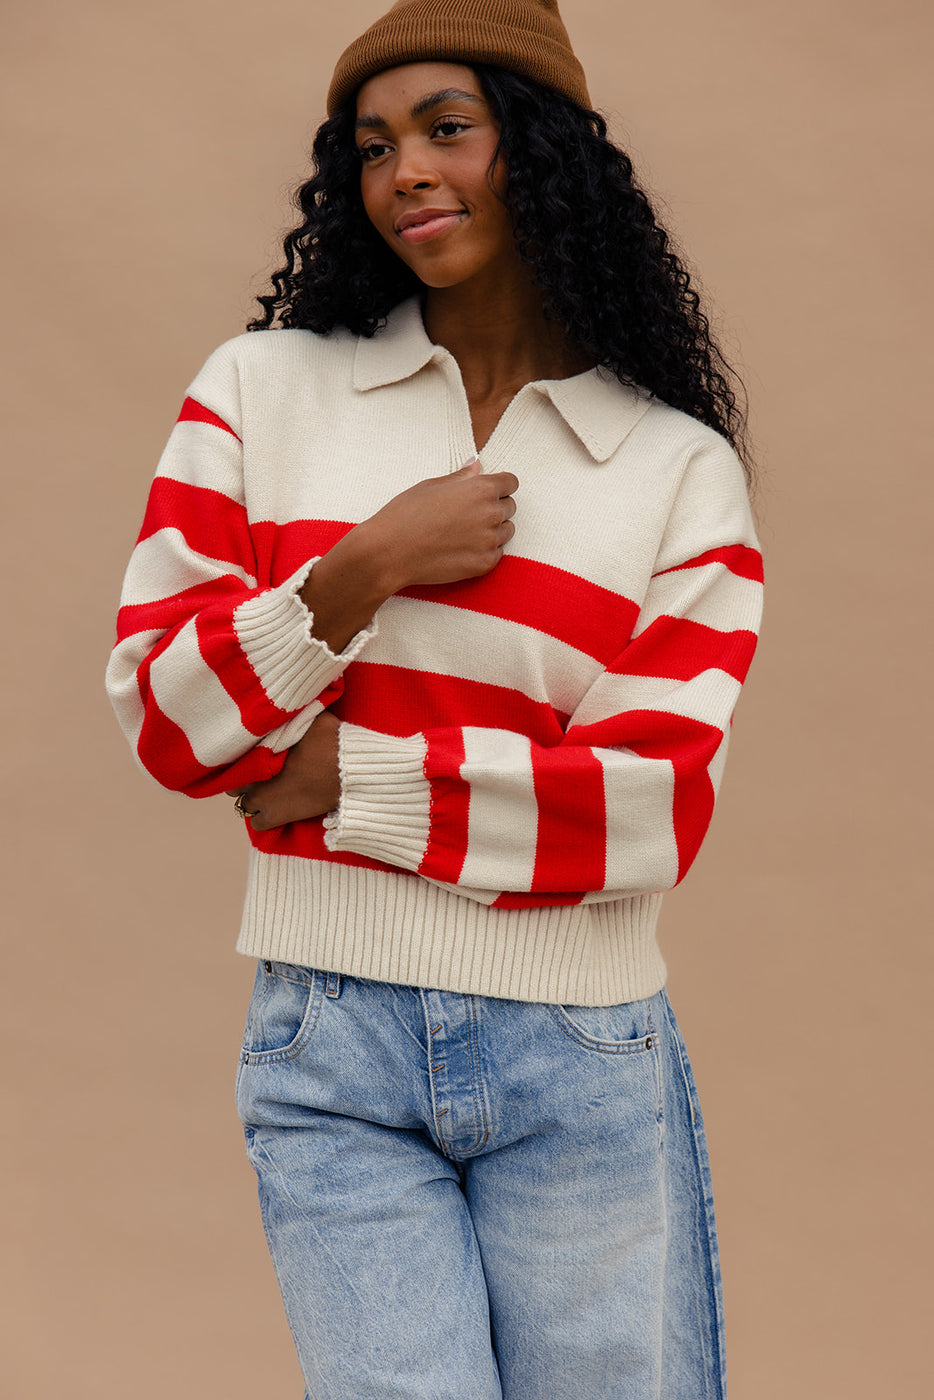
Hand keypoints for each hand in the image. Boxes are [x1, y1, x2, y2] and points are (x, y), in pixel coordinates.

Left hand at [227, 711, 340, 830]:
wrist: (344, 771)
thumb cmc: (330, 741)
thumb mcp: (313, 717)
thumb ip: (295, 716)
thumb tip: (296, 708)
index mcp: (257, 749)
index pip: (235, 757)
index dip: (244, 760)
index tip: (254, 760)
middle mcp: (252, 774)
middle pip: (234, 781)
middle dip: (244, 779)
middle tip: (260, 776)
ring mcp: (261, 797)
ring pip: (241, 803)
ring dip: (251, 800)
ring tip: (267, 795)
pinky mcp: (275, 816)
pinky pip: (256, 822)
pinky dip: (262, 817)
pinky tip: (274, 810)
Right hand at [358, 459, 518, 590]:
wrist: (390, 552)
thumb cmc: (405, 515)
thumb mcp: (432, 486)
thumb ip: (461, 477)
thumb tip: (476, 466)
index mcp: (481, 489)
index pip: (511, 482)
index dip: (500, 485)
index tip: (489, 491)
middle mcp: (491, 514)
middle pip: (510, 507)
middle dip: (495, 507)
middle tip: (468, 514)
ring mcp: (490, 541)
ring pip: (506, 532)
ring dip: (493, 530)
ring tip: (464, 532)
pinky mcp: (484, 564)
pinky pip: (497, 554)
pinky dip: (485, 551)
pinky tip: (462, 549)